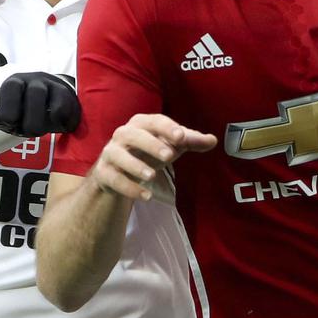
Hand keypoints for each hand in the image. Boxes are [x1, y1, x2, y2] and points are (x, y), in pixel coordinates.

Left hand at [0, 72, 79, 136]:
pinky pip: (66, 108)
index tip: (11, 122)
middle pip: (35, 93)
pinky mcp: (68, 96)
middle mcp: (34, 80)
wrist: (56, 103)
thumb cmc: (28, 111)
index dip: (9, 106)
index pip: (11, 87)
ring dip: (45, 120)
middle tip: (30, 132)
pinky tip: (60, 127)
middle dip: (32, 118)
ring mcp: (53, 85)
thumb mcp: (12, 114)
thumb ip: (2, 117)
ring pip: (55, 103)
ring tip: (43, 132)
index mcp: (15, 84)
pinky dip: (63, 121)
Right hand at [89, 113, 216, 200]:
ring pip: (118, 156)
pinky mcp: (104, 173)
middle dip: (151, 144)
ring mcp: (110, 153)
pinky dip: (129, 188)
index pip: (154, 121)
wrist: (116, 172)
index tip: (181, 137)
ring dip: (135, 165)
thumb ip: (190, 142)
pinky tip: (147, 196)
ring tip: (152, 176)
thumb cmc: (147, 152)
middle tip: (170, 155)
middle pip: (134, 135)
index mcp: (141, 124)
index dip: (167, 127)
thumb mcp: (169, 146)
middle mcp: (122, 134)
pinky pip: (114, 179)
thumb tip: (213, 140)